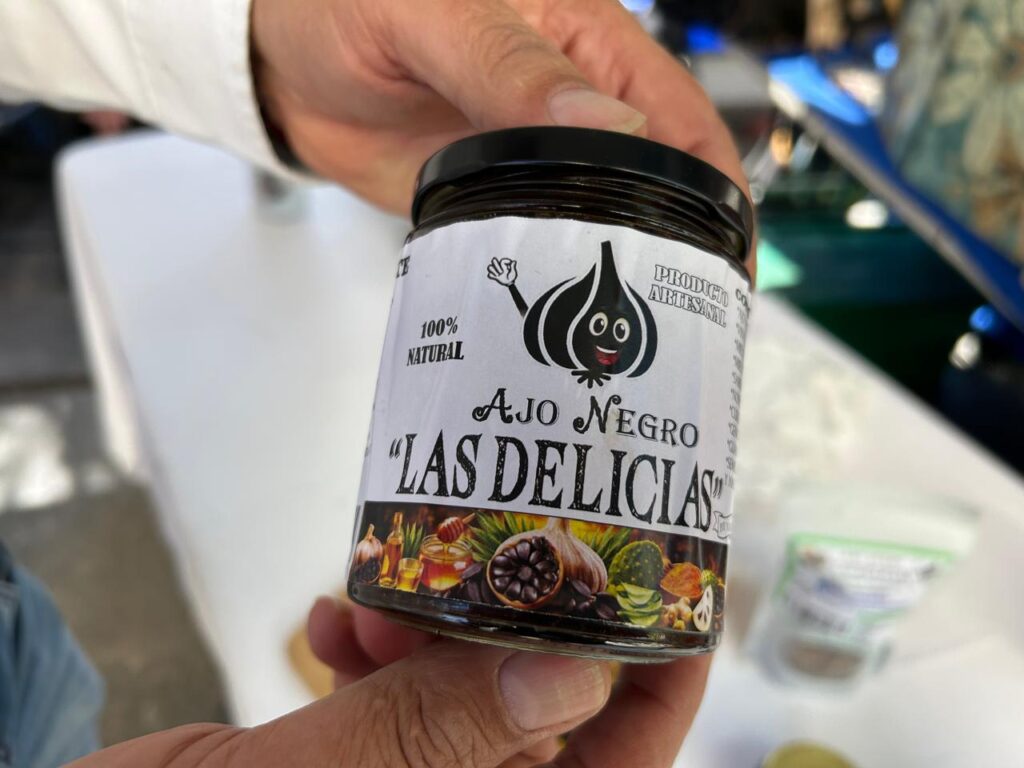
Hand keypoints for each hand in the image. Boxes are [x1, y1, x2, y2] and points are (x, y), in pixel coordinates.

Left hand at [251, 0, 751, 271]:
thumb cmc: (346, 1)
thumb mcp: (433, 13)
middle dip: (675, 240)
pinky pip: (538, 237)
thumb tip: (604, 125)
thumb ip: (511, 66)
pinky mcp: (494, 196)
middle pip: (654, 178)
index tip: (724, 249)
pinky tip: (563, 320)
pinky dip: (555, 276)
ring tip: (634, 338)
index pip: (677, 112)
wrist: (280, 61)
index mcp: (586, 40)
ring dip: (616, 268)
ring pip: (600, 216)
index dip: (711, 180)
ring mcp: (534, 156)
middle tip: (682, 314)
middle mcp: (572, 103)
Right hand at [304, 596, 712, 766]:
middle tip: (490, 565)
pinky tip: (327, 624)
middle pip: (533, 727)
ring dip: (424, 640)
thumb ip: (441, 727)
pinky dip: (366, 668)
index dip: (661, 697)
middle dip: (509, 637)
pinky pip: (390, 719)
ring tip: (376, 596)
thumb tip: (575, 672)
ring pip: (457, 710)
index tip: (670, 605)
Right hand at [487, 257, 518, 286]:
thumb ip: (513, 267)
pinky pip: (489, 275)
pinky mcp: (493, 276)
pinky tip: (496, 277)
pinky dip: (492, 276)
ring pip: (490, 267)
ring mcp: (495, 271)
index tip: (508, 269)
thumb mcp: (513, 272)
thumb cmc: (512, 276)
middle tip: (501, 272)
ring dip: (494, 271)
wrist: (509, 283)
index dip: (504, 265)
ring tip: (499, 275)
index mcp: (503, 264)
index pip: (502, 261)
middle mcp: (498, 266)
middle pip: (493, 260)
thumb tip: (514, 261)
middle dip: (497, 266)